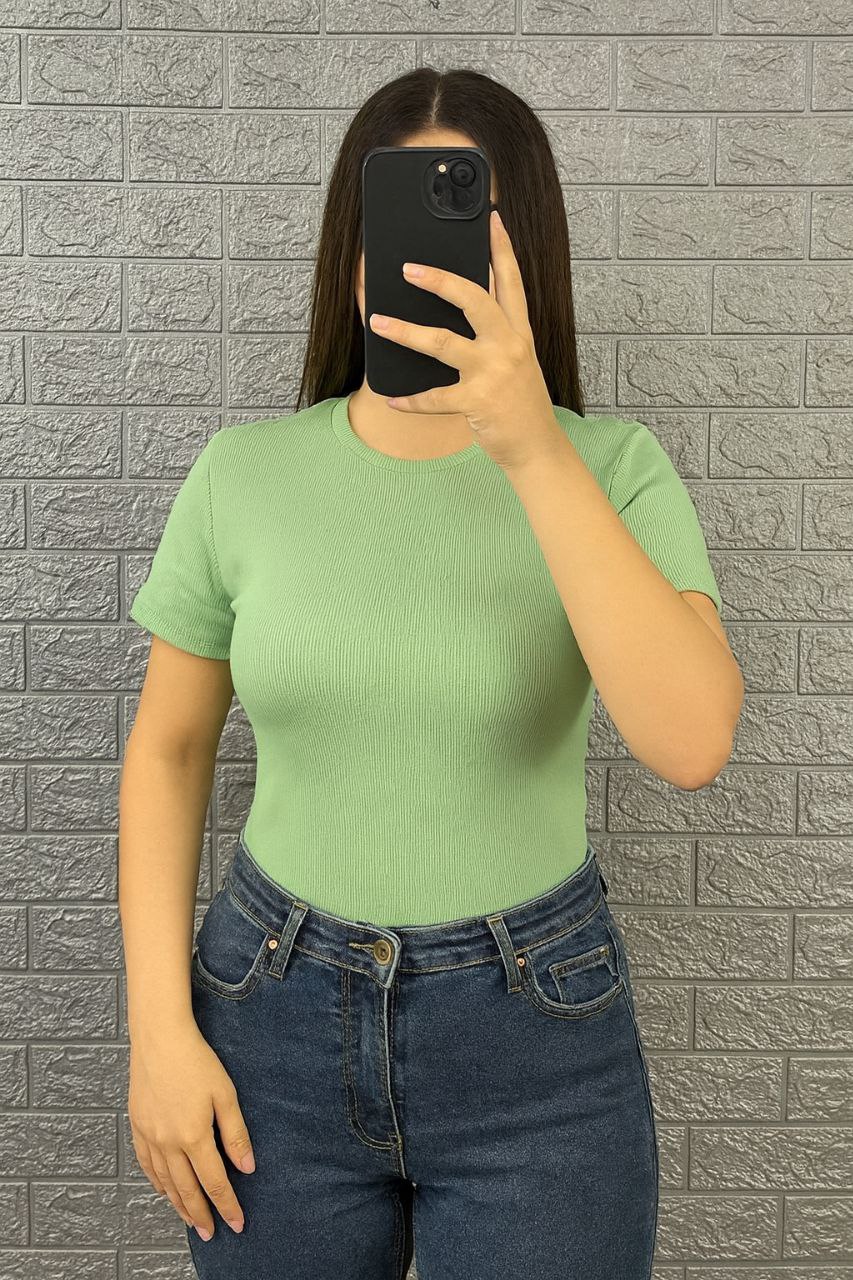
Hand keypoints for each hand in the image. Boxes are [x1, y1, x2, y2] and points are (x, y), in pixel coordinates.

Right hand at [129, 1022, 254, 1241]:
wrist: (159, 1039)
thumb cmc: (196, 1061)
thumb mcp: (225, 1094)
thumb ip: (236, 1133)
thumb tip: (247, 1166)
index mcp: (193, 1136)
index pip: (214, 1182)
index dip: (227, 1205)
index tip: (237, 1223)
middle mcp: (168, 1143)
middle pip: (187, 1190)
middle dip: (202, 1214)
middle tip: (212, 1232)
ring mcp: (149, 1136)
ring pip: (165, 1183)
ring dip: (179, 1205)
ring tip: (191, 1220)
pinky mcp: (137, 1127)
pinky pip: (147, 1166)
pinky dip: (157, 1184)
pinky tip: (165, 1190)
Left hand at [367, 208, 564, 471]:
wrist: (537, 448)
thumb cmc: (521, 404)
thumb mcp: (517, 361)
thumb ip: (496, 333)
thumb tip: (458, 305)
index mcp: (519, 332)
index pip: (511, 281)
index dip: (501, 248)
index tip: (490, 219)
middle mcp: (509, 345)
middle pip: (474, 299)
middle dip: (439, 279)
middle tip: (408, 268)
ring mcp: (494, 373)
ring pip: (443, 342)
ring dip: (405, 331)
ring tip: (378, 322)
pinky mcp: (478, 402)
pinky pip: (434, 397)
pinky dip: (410, 399)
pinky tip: (393, 398)